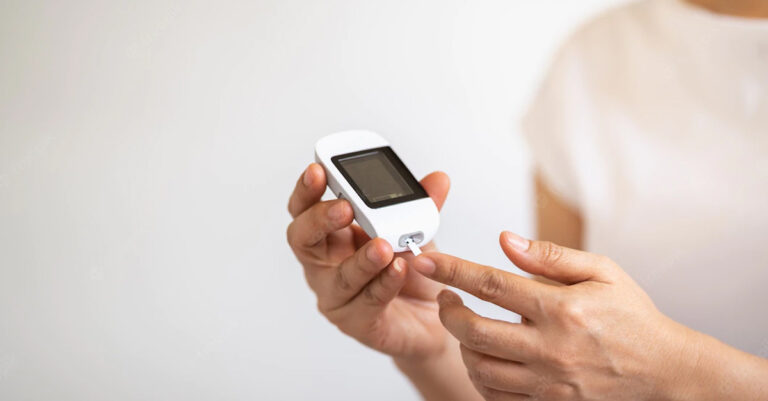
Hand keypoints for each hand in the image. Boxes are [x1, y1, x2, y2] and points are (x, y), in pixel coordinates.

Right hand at [286, 163, 451, 358]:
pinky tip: (400, 270)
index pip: (305, 209)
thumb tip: (438, 179)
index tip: (318, 171)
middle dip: (321, 219)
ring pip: (338, 276)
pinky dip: (385, 283)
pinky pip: (368, 301)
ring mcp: (337, 295)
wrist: (433, 318)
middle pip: (303, 239)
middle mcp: (325, 264)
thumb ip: (421, 205)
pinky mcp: (357, 322)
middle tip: (346, 207)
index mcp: (332, 235)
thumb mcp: (416, 231)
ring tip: (383, 246)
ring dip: (362, 259)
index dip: (307, 190)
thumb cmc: (411, 272)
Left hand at [411, 232, 702, 400]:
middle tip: (446, 298)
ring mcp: (548, 382)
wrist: (665, 371)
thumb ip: (551, 256)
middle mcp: (551, 348)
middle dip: (448, 312)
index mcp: (562, 308)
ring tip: (467, 327)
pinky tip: (485, 355)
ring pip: (479, 367)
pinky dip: (481, 375)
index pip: (492, 284)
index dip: (452, 271)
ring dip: (463, 345)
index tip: (427, 260)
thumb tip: (505, 241)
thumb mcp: (603, 272)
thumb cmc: (633, 317)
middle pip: (474, 331)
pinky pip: (496, 394)